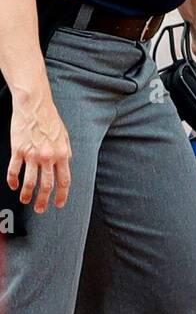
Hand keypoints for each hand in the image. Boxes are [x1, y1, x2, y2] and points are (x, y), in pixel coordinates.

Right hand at [7, 91, 71, 211]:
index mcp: (62, 154)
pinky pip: (14, 170)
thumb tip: (65, 166)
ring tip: (25, 200)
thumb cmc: (50, 118)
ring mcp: (32, 154)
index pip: (64, 180)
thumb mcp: (64, 136)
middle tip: (40, 209)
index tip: (59, 204)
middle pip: (47, 185)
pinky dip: (13, 181)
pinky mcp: (18, 150)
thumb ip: (65, 152)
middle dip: (43, 200)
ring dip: (27, 194)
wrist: (34, 104)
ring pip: (29, 181)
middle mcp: (48, 156)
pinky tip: (13, 186)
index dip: (61, 195)